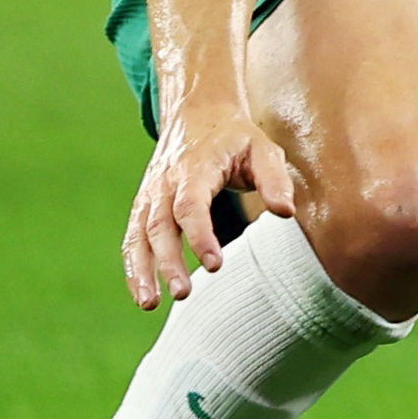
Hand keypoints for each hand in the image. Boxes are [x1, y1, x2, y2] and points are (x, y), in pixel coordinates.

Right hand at [125, 90, 294, 308]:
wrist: (198, 114)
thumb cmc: (236, 137)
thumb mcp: (264, 148)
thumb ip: (275, 179)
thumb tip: (285, 211)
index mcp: (195, 168)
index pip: (191, 205)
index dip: (200, 235)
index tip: (214, 264)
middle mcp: (164, 183)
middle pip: (159, 226)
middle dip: (168, 261)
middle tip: (184, 293)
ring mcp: (150, 195)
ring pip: (138, 236)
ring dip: (142, 271)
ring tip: (150, 304)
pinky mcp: (144, 206)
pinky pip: (133, 239)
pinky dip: (134, 266)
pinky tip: (144, 294)